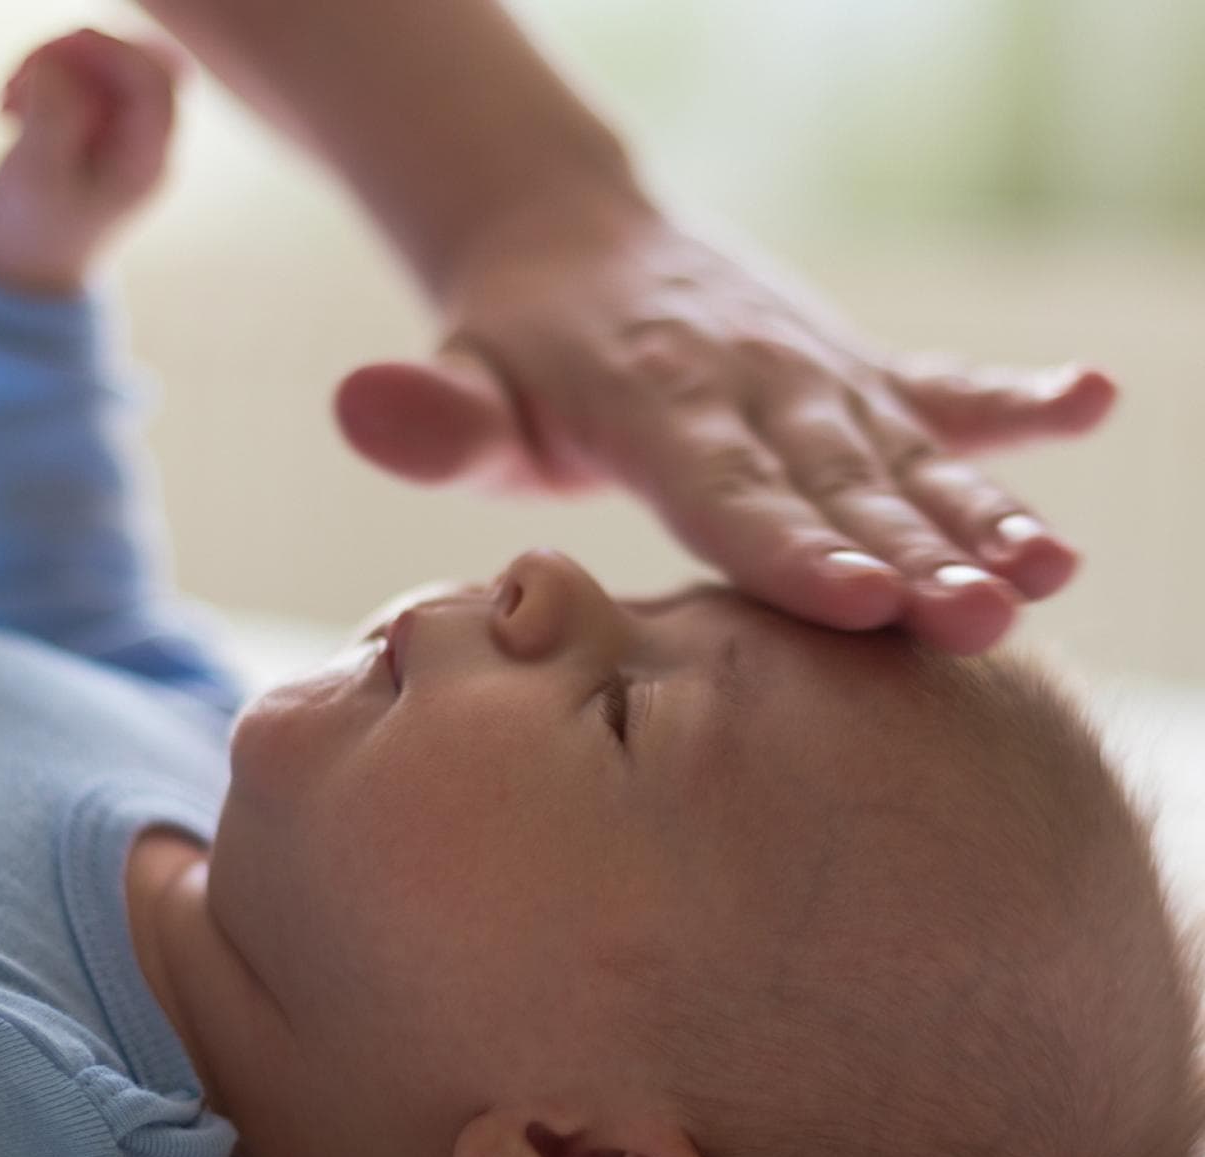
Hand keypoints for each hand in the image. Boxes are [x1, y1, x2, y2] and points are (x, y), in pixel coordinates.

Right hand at [0, 28, 186, 296]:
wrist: (20, 272)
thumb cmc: (31, 236)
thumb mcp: (36, 175)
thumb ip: (53, 113)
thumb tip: (59, 61)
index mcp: (147, 161)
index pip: (156, 81)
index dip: (111, 50)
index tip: (56, 49)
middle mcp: (144, 142)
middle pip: (137, 60)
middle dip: (79, 52)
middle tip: (29, 71)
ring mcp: (118, 131)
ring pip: (100, 61)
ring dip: (48, 63)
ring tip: (6, 101)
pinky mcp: (89, 123)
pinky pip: (74, 75)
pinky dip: (39, 76)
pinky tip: (8, 109)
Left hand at [334, 203, 1114, 654]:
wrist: (574, 239)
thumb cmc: (511, 353)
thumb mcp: (464, 385)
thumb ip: (433, 418)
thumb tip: (360, 405)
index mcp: (650, 399)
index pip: (723, 488)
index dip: (791, 545)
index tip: (860, 602)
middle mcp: (749, 382)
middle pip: (835, 482)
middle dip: (913, 555)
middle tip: (979, 622)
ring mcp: (813, 372)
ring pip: (903, 452)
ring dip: (979, 512)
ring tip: (1049, 572)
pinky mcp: (852, 369)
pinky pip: (937, 386)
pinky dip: (1010, 402)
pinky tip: (1090, 400)